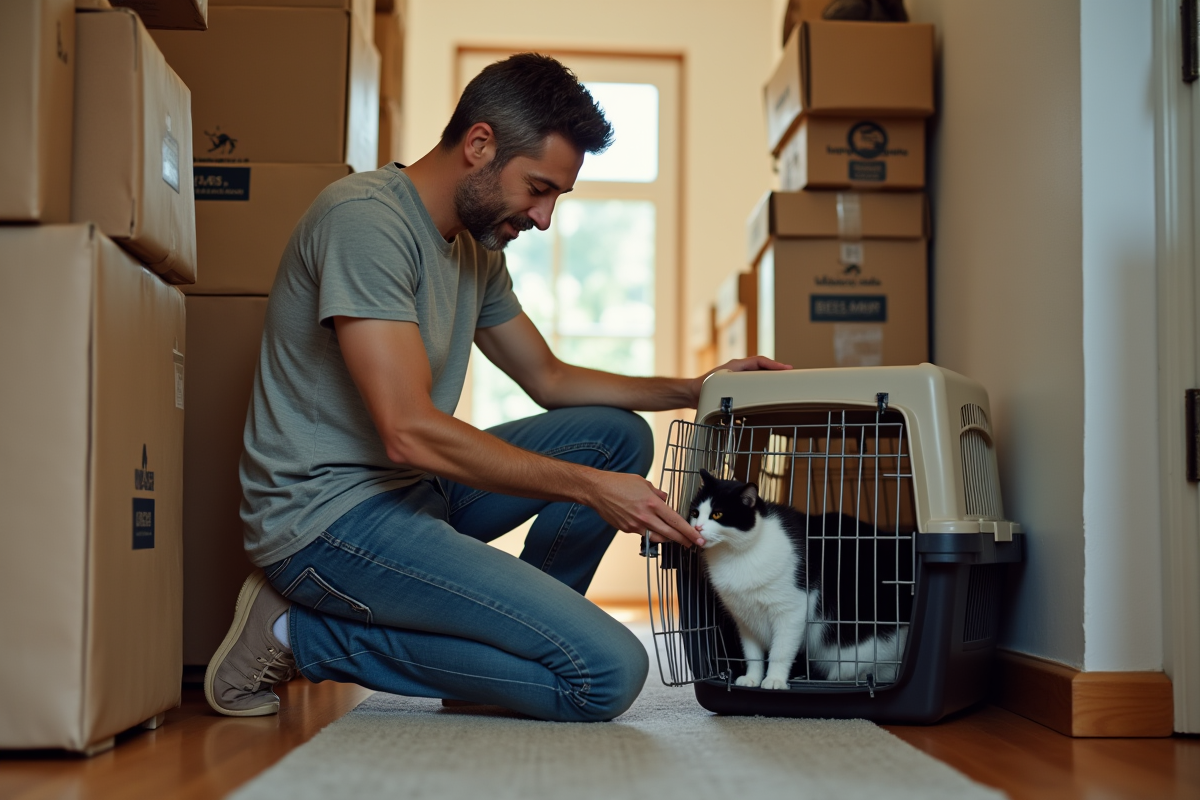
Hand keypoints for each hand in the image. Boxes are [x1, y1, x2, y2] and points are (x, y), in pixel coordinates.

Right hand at [587, 472, 704, 547]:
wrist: (597, 490)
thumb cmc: (619, 483)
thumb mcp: (643, 482)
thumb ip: (657, 493)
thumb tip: (665, 499)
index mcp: (652, 503)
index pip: (676, 521)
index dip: (688, 531)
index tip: (698, 538)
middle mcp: (645, 516)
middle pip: (670, 534)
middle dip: (683, 540)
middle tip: (692, 544)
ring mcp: (635, 525)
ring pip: (657, 538)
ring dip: (668, 539)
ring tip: (675, 538)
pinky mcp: (626, 529)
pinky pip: (642, 534)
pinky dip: (649, 532)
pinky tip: (652, 528)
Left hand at [687, 355, 791, 405]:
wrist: (692, 393)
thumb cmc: (703, 388)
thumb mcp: (720, 384)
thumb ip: (734, 384)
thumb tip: (749, 387)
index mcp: (737, 365)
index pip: (760, 361)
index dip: (773, 364)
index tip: (786, 368)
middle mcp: (739, 368)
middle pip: (762, 366)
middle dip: (776, 369)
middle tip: (790, 375)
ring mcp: (738, 376)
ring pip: (759, 374)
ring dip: (770, 377)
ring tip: (782, 383)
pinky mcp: (736, 384)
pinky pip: (753, 382)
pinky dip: (763, 385)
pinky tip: (768, 392)